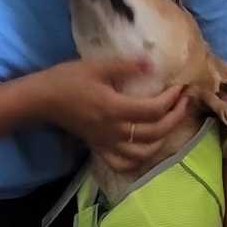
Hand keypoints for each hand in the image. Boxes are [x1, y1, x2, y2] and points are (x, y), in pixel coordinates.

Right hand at [33, 58, 189, 170]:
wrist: (42, 100)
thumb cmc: (67, 79)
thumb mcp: (96, 66)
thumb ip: (126, 66)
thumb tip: (153, 63)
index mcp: (114, 109)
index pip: (154, 110)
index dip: (172, 99)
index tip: (180, 87)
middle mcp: (113, 131)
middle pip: (155, 132)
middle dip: (176, 117)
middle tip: (184, 102)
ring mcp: (107, 143)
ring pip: (144, 152)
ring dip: (163, 140)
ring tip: (170, 123)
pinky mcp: (99, 148)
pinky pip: (123, 163)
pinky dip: (139, 160)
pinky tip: (146, 148)